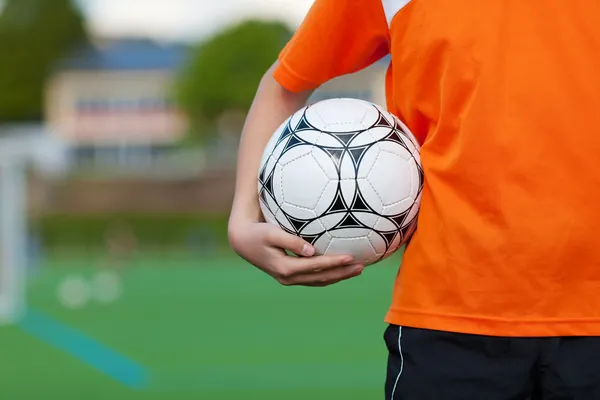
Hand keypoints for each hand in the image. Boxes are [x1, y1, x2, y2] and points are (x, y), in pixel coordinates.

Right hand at [228, 221, 363, 286]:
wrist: (243, 241)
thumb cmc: (257, 232)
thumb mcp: (272, 233)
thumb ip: (291, 241)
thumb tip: (311, 251)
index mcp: (285, 268)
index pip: (316, 267)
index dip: (334, 263)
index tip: (350, 257)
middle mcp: (288, 277)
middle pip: (321, 278)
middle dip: (342, 273)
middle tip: (361, 267)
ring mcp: (289, 278)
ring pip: (319, 280)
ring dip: (338, 276)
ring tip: (356, 269)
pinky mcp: (290, 274)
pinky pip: (313, 277)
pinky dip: (328, 273)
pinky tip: (340, 267)